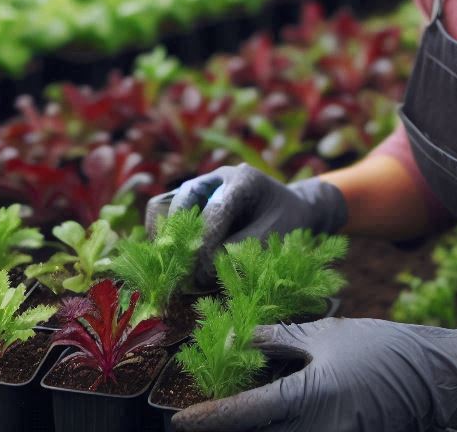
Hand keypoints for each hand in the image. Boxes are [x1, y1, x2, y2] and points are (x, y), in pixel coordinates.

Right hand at [144, 164, 347, 285]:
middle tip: (181, 274)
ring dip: (165, 237)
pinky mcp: (190, 200)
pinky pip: (163, 211)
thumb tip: (196, 276)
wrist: (293, 211)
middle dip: (179, 241)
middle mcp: (216, 178)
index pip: (214, 212)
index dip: (204, 247)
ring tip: (171, 266)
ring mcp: (200, 186)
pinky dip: (163, 235)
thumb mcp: (271, 240)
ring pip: (164, 204)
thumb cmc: (286, 227)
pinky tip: (172, 258)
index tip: (199, 278)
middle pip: (182, 203)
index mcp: (242, 181)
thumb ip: (235, 254)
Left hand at [171, 316, 456, 431]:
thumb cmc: (375, 348)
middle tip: (198, 422)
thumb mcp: (323, 334)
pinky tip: (270, 418)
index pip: (245, 413)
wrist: (430, 378)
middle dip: (226, 431)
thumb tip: (234, 340)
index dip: (207, 418)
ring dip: (253, 430)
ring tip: (232, 417)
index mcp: (310, 396)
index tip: (177, 421)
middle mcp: (317, 431)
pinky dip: (278, 430)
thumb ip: (277, 339)